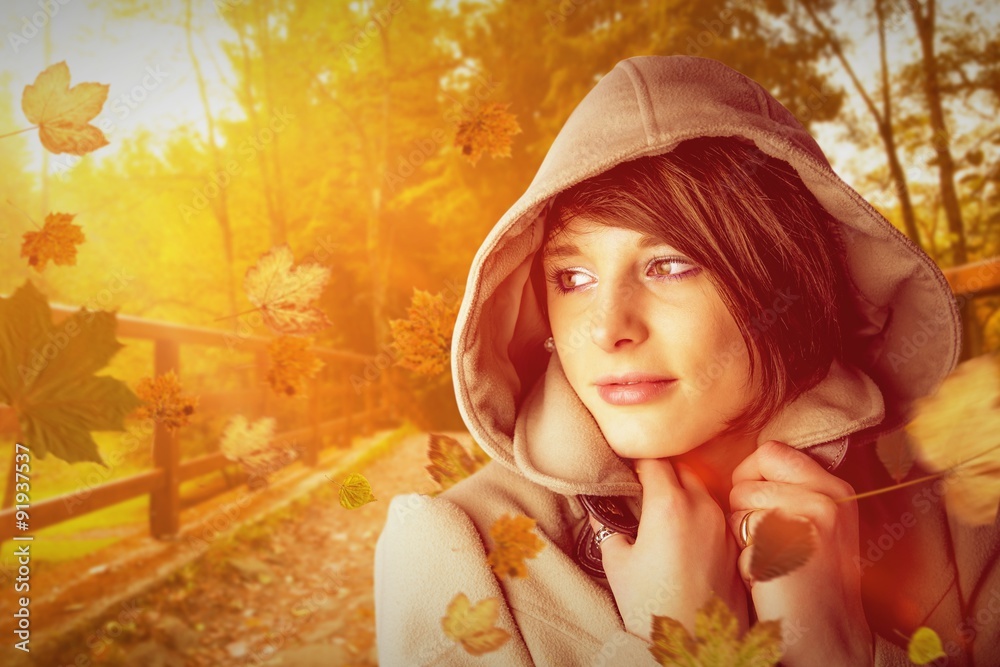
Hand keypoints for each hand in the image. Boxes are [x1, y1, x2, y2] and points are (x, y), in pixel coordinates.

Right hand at [588, 457, 748, 641]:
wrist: (694, 647)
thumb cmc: (651, 605)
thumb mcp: (616, 562)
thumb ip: (607, 525)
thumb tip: (598, 508)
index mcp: (669, 504)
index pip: (653, 461)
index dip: (636, 462)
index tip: (625, 470)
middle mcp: (702, 507)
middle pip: (682, 468)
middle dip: (662, 472)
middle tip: (641, 488)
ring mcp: (723, 526)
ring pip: (703, 489)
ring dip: (683, 491)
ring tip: (662, 511)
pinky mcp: (736, 546)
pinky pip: (717, 515)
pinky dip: (700, 514)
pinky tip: (684, 534)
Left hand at [728, 441, 873, 666]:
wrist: (824, 637)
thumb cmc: (803, 582)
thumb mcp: (810, 524)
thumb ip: (787, 490)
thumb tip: (742, 468)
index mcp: (836, 489)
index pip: (770, 452)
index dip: (750, 480)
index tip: (762, 513)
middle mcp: (830, 497)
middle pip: (749, 474)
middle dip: (742, 506)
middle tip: (769, 543)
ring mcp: (814, 516)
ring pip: (739, 501)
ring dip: (742, 535)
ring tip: (771, 561)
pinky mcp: (791, 539)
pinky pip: (739, 530)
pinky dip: (745, 558)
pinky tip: (768, 576)